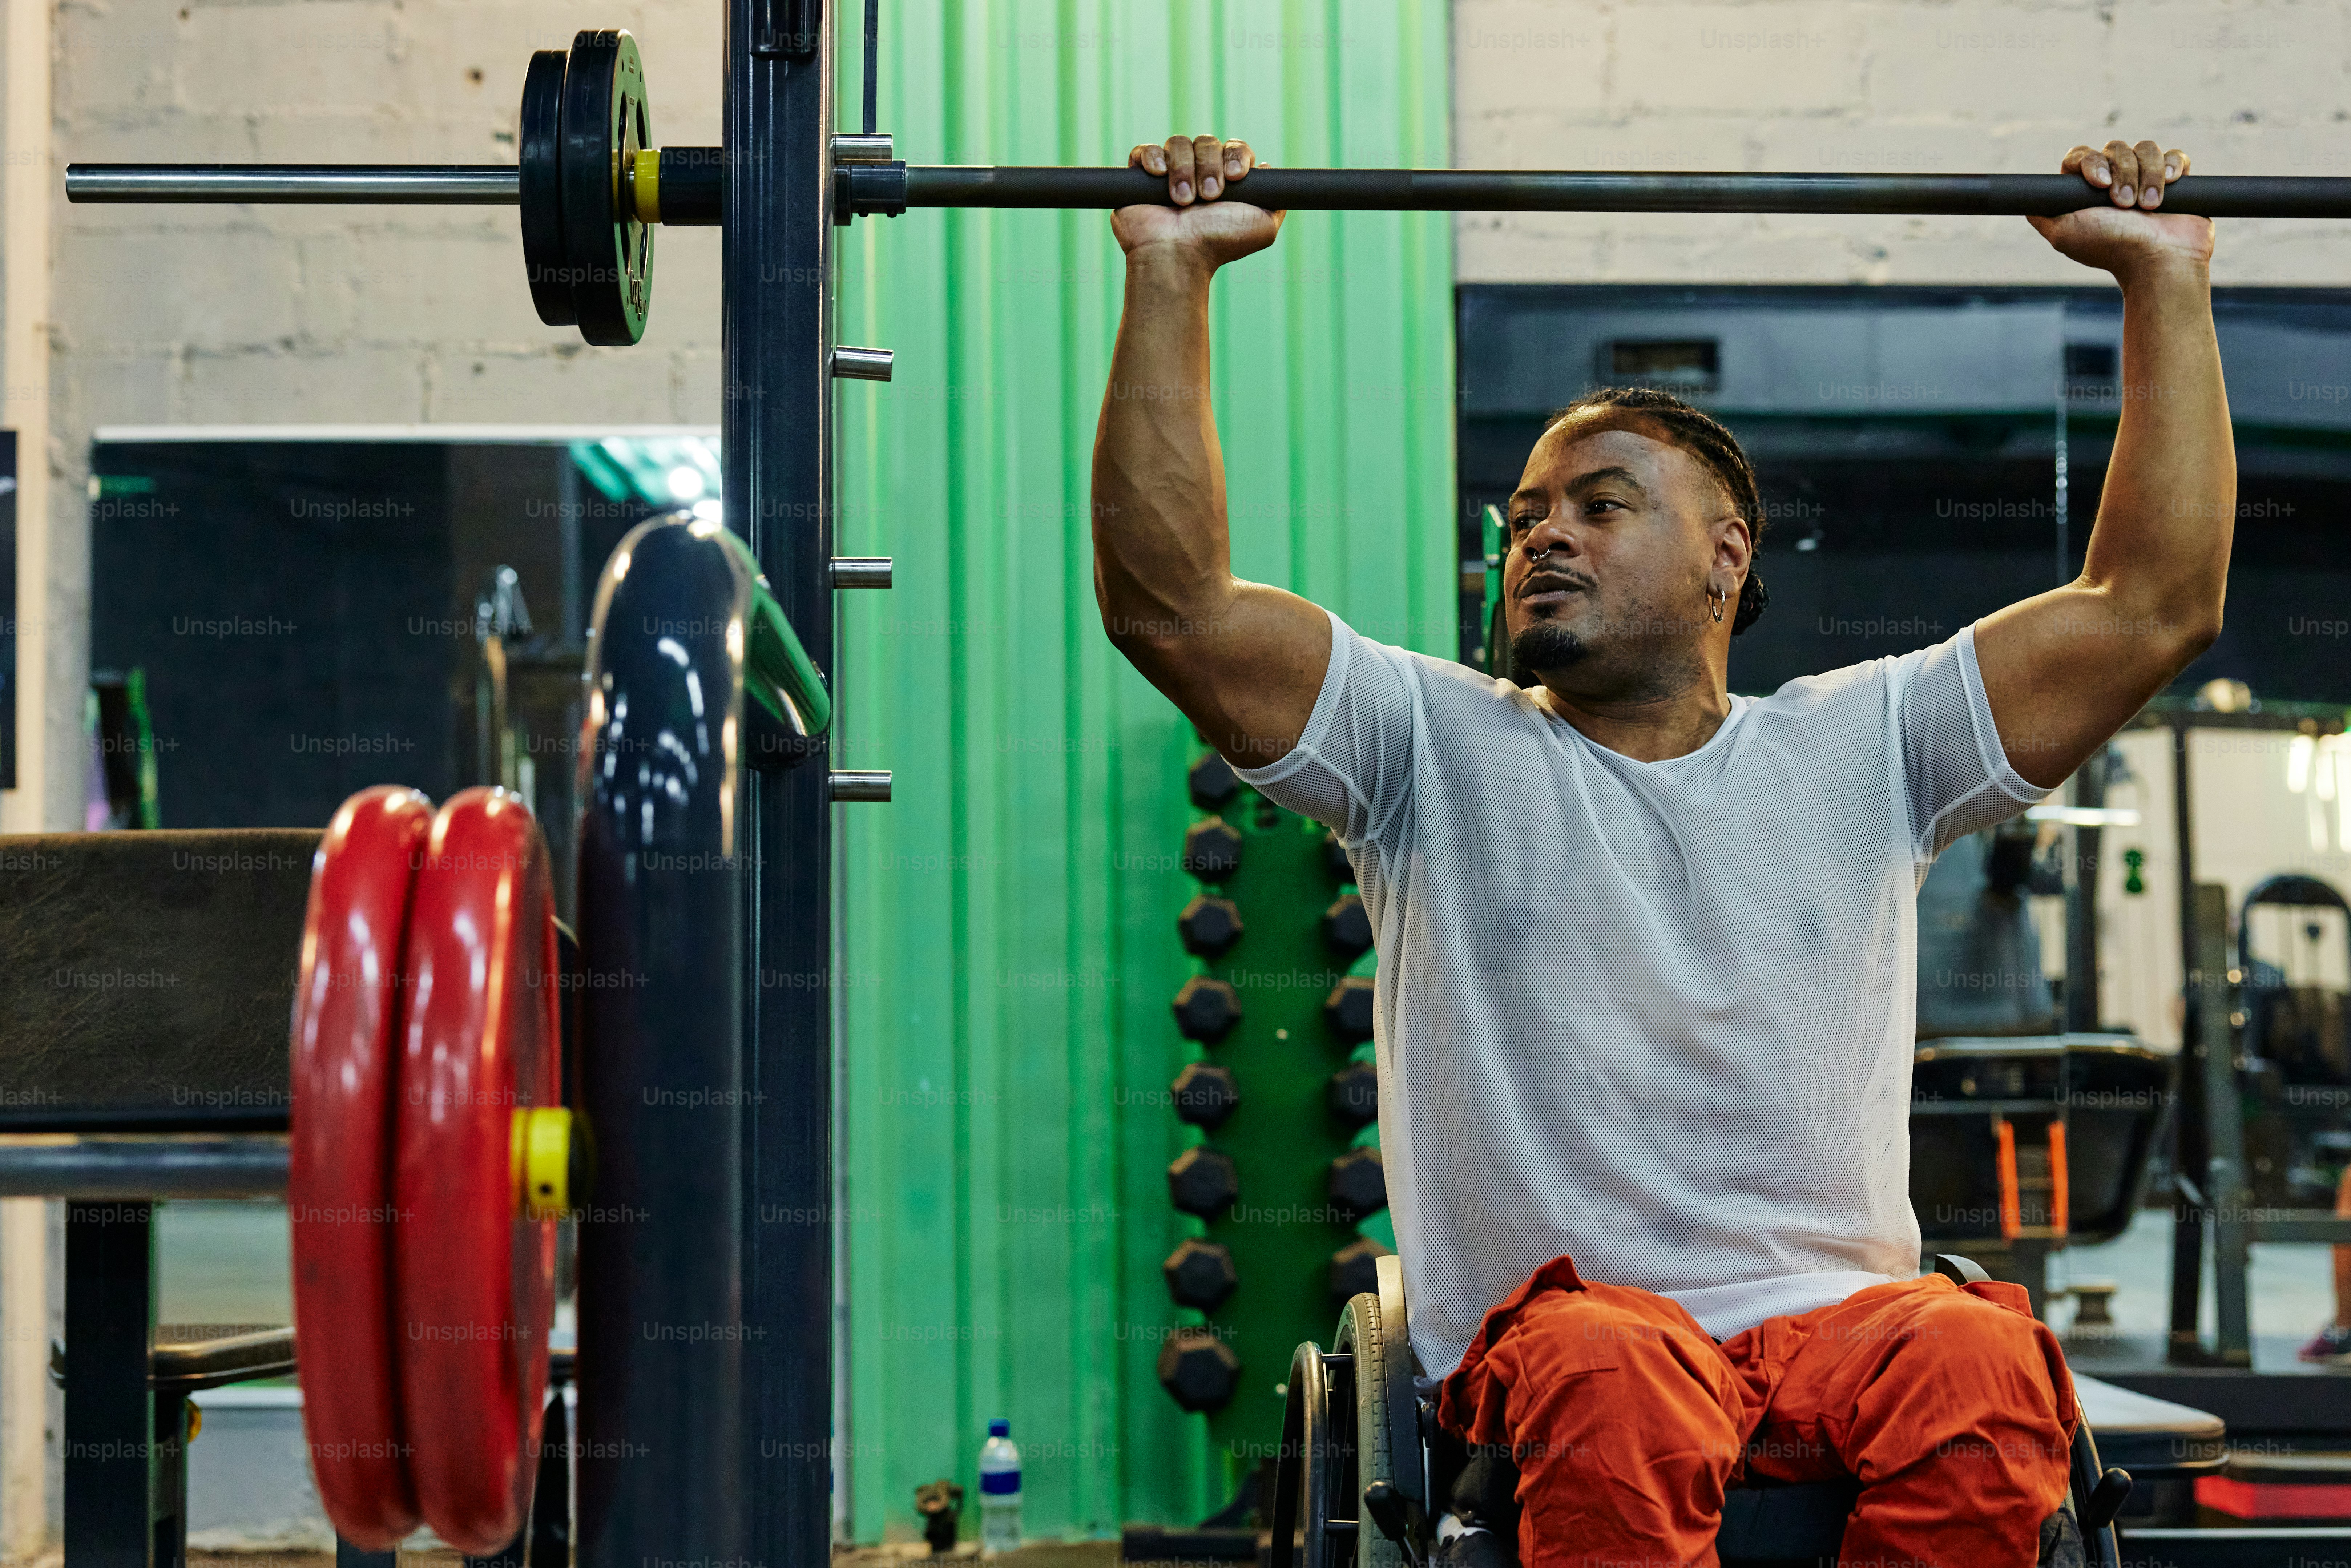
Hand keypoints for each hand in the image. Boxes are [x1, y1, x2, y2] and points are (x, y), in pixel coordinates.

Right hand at [1111, 135, 1284, 267]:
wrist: (1178, 257)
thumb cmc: (1218, 245)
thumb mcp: (1263, 227)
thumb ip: (1276, 200)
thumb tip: (1267, 168)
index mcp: (1224, 181)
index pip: (1233, 148)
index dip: (1235, 155)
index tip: (1235, 176)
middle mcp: (1196, 174)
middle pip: (1206, 142)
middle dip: (1210, 166)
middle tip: (1209, 196)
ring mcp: (1167, 175)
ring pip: (1178, 143)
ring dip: (1184, 170)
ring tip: (1183, 202)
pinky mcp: (1139, 177)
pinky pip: (1144, 151)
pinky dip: (1153, 158)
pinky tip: (1159, 176)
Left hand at [2028, 140, 2213, 278]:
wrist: (2157, 261)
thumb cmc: (2111, 248)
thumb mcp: (2063, 233)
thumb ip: (2041, 213)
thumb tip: (2026, 198)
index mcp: (2087, 192)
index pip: (2081, 156)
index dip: (2090, 162)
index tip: (2100, 184)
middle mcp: (2116, 182)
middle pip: (2116, 148)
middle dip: (2123, 174)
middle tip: (2125, 205)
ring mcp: (2146, 179)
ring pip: (2146, 149)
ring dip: (2147, 177)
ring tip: (2148, 207)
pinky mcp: (2175, 181)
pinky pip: (2175, 156)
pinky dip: (2172, 168)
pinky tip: (2170, 187)